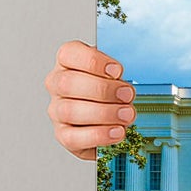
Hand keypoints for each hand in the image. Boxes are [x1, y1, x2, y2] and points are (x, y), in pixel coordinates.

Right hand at [44, 40, 135, 160]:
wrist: (110, 117)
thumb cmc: (112, 88)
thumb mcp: (117, 72)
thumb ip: (120, 70)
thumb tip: (134, 73)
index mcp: (68, 62)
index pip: (69, 54)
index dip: (93, 61)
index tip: (117, 70)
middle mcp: (57, 85)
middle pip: (68, 83)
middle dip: (102, 89)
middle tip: (127, 94)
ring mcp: (57, 110)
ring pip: (70, 111)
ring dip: (104, 113)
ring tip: (127, 114)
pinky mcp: (63, 134)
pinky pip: (74, 137)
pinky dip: (99, 134)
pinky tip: (117, 131)